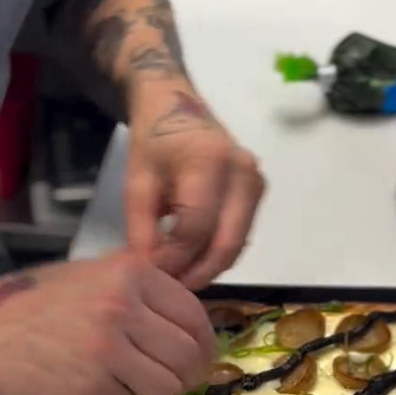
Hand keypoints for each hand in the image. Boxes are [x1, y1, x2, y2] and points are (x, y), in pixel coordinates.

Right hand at [0, 252, 215, 394]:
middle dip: (190, 374)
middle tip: (179, 382)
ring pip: (167, 384)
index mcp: (131, 272)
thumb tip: (187, 323)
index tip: (199, 356)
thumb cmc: (35, 299)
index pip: (193, 313)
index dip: (203, 341)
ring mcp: (109, 346)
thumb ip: (139, 291)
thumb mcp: (93, 275)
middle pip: (188, 353)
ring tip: (142, 389)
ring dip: (161, 393)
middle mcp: (125, 305)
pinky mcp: (91, 383)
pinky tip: (110, 392)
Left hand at [125, 85, 265, 289]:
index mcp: (210, 162)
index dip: (174, 260)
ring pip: (238, 242)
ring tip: (179, 277)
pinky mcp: (258, 190)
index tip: (151, 276)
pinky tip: (194, 258)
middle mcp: (243, 172)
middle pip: (226, 242)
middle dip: (198, 272)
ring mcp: (256, 181)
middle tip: (170, 290)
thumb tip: (153, 276)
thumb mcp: (137, 183)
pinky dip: (219, 251)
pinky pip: (241, 233)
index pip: (196, 229)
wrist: (174, 104)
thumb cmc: (152, 140)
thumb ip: (143, 231)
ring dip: (209, 266)